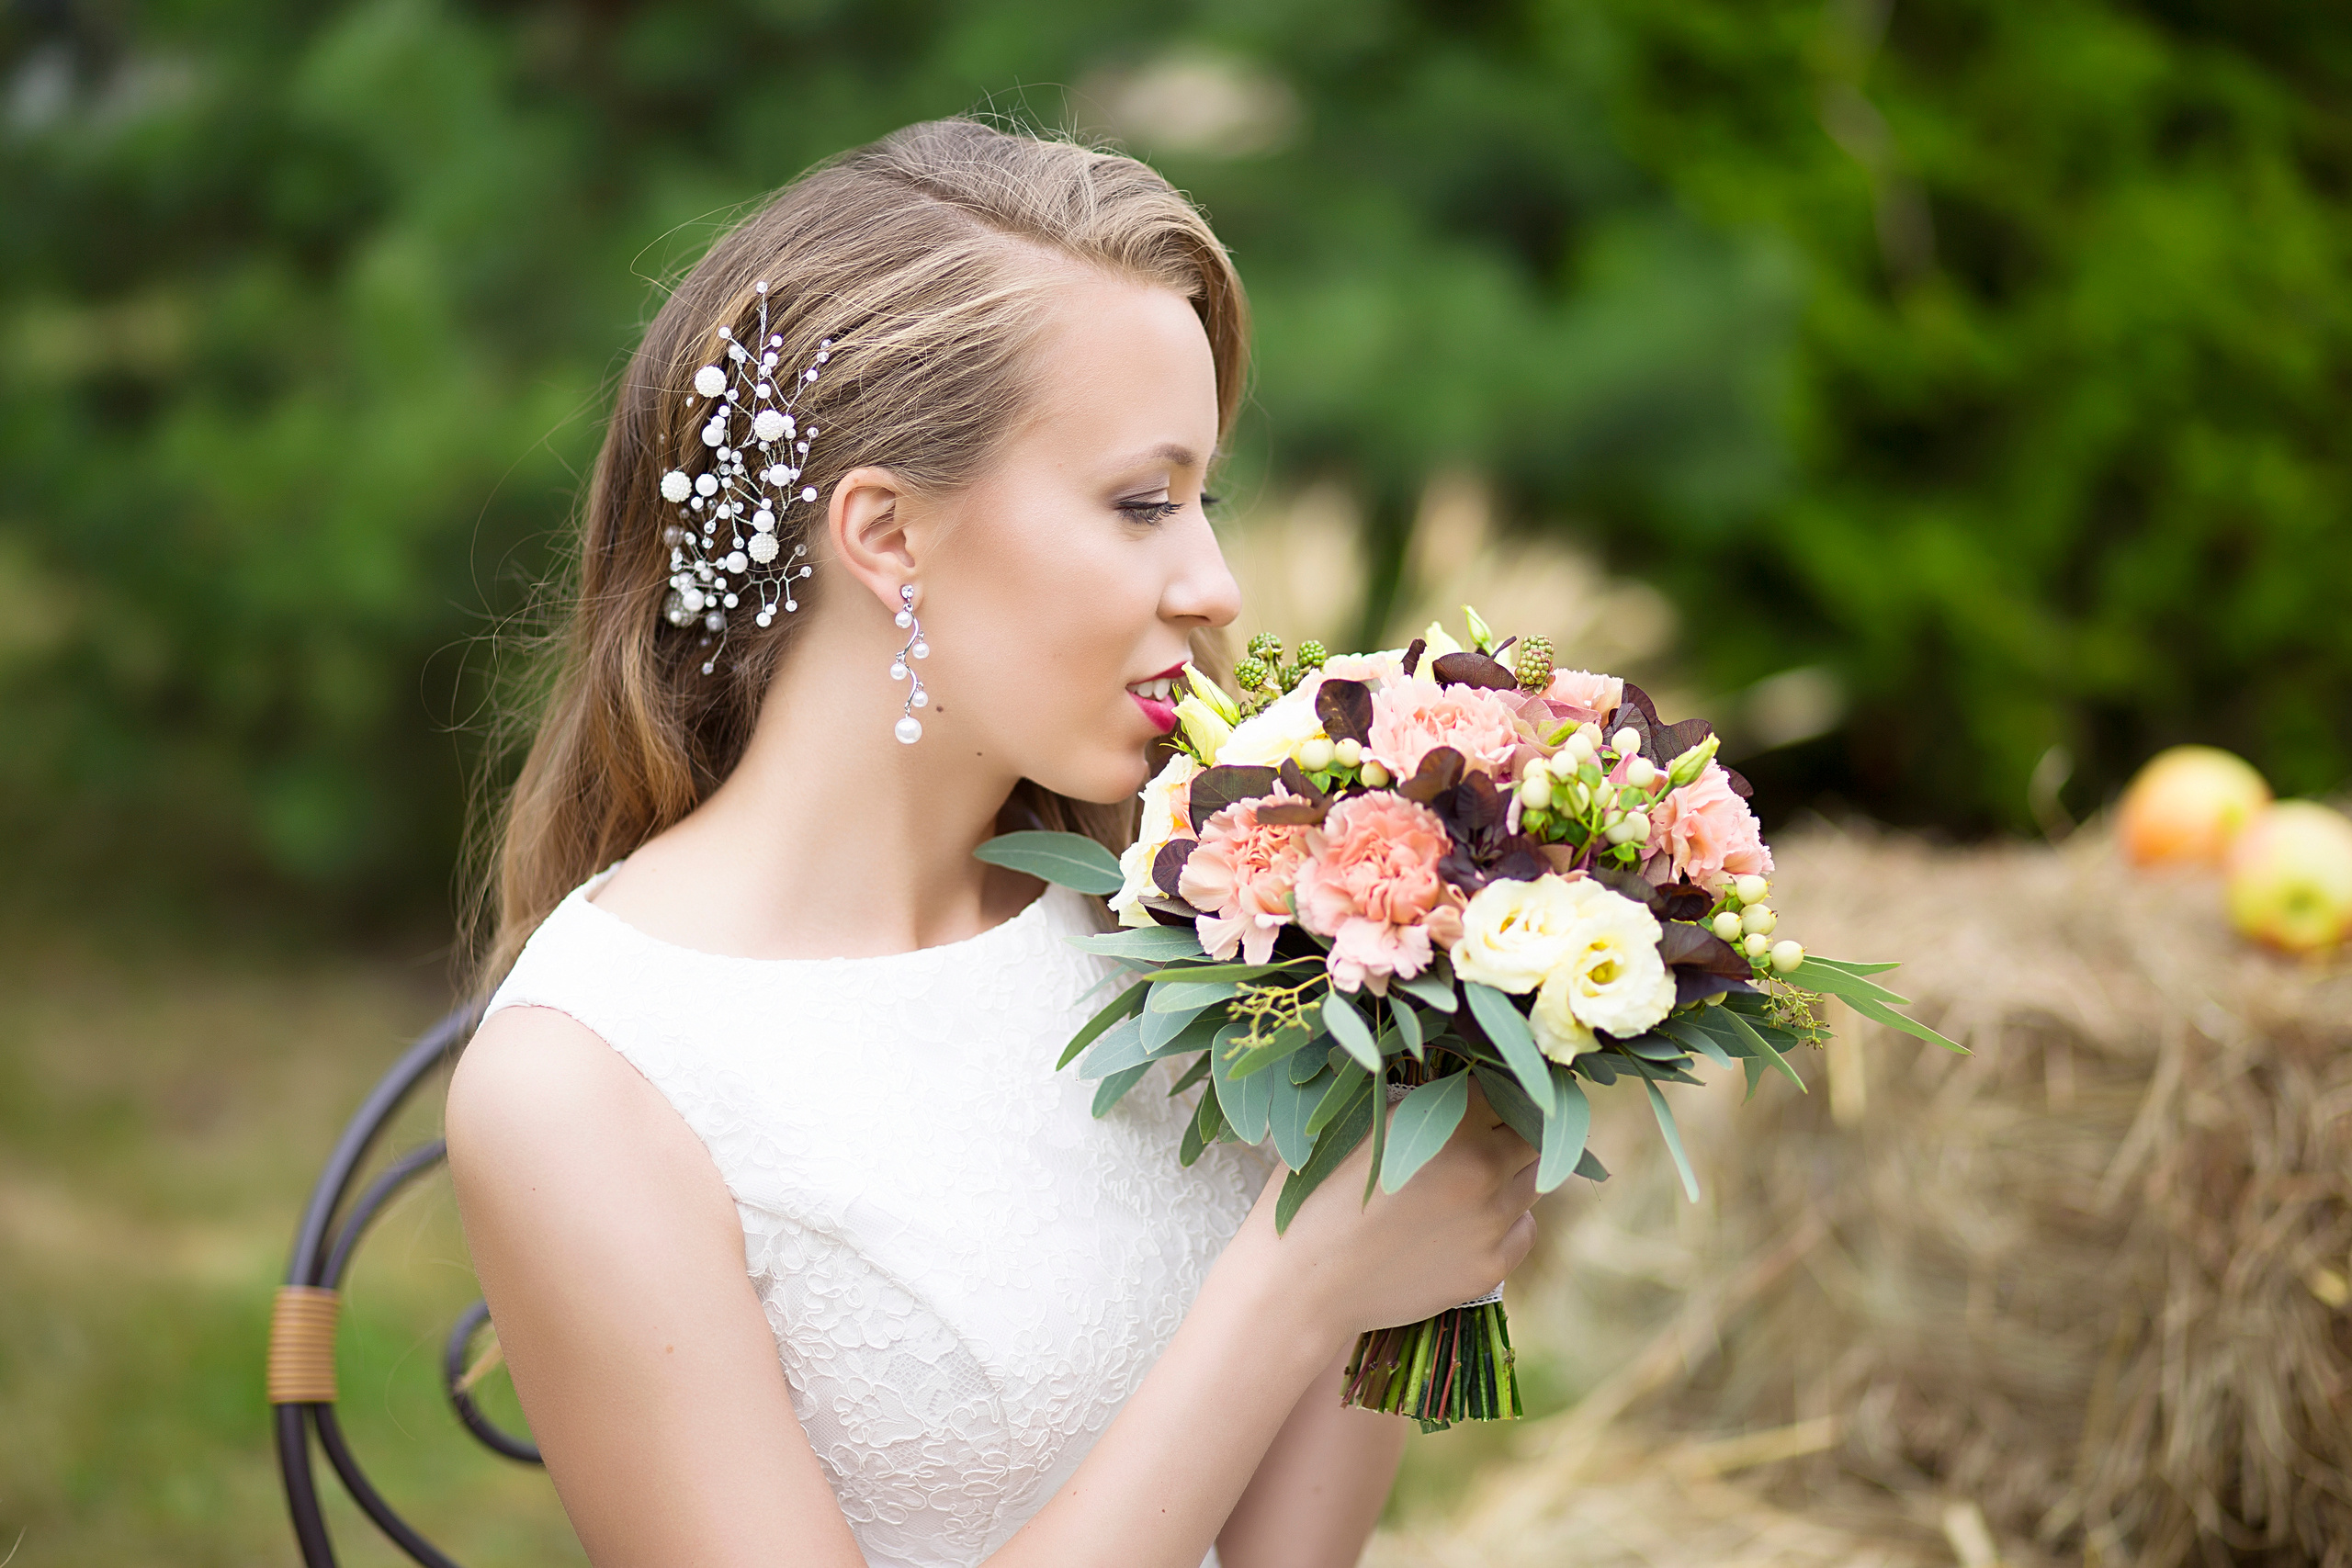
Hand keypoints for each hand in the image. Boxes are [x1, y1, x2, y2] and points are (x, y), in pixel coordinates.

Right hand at [1226, 1080, 1539, 1341]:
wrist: (1304, 1284)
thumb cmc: (1316, 1195)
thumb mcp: (1360, 1125)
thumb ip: (1416, 1100)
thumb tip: (1449, 1081)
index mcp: (1451, 1121)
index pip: (1507, 1086)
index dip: (1493, 1087)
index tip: (1481, 1093)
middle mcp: (1484, 1167)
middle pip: (1533, 1133)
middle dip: (1512, 1128)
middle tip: (1484, 1133)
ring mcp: (1492, 1221)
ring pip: (1535, 1180)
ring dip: (1512, 1171)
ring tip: (1472, 1176)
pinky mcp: (1491, 1267)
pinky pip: (1525, 1229)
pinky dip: (1510, 1219)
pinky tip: (1473, 1218)